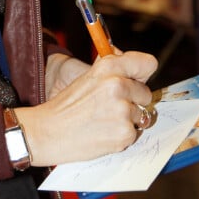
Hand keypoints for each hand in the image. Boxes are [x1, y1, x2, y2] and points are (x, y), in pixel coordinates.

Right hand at [18, 51, 157, 166]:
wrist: (50, 131)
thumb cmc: (67, 105)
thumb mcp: (88, 77)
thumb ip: (112, 69)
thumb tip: (131, 64)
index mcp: (109, 67)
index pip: (148, 63)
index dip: (143, 73)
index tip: (137, 79)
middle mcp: (118, 85)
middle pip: (146, 93)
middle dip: (133, 100)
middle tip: (111, 106)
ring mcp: (123, 110)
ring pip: (142, 115)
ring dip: (128, 119)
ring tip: (104, 120)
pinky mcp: (125, 133)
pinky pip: (135, 133)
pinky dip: (122, 135)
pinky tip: (104, 132)